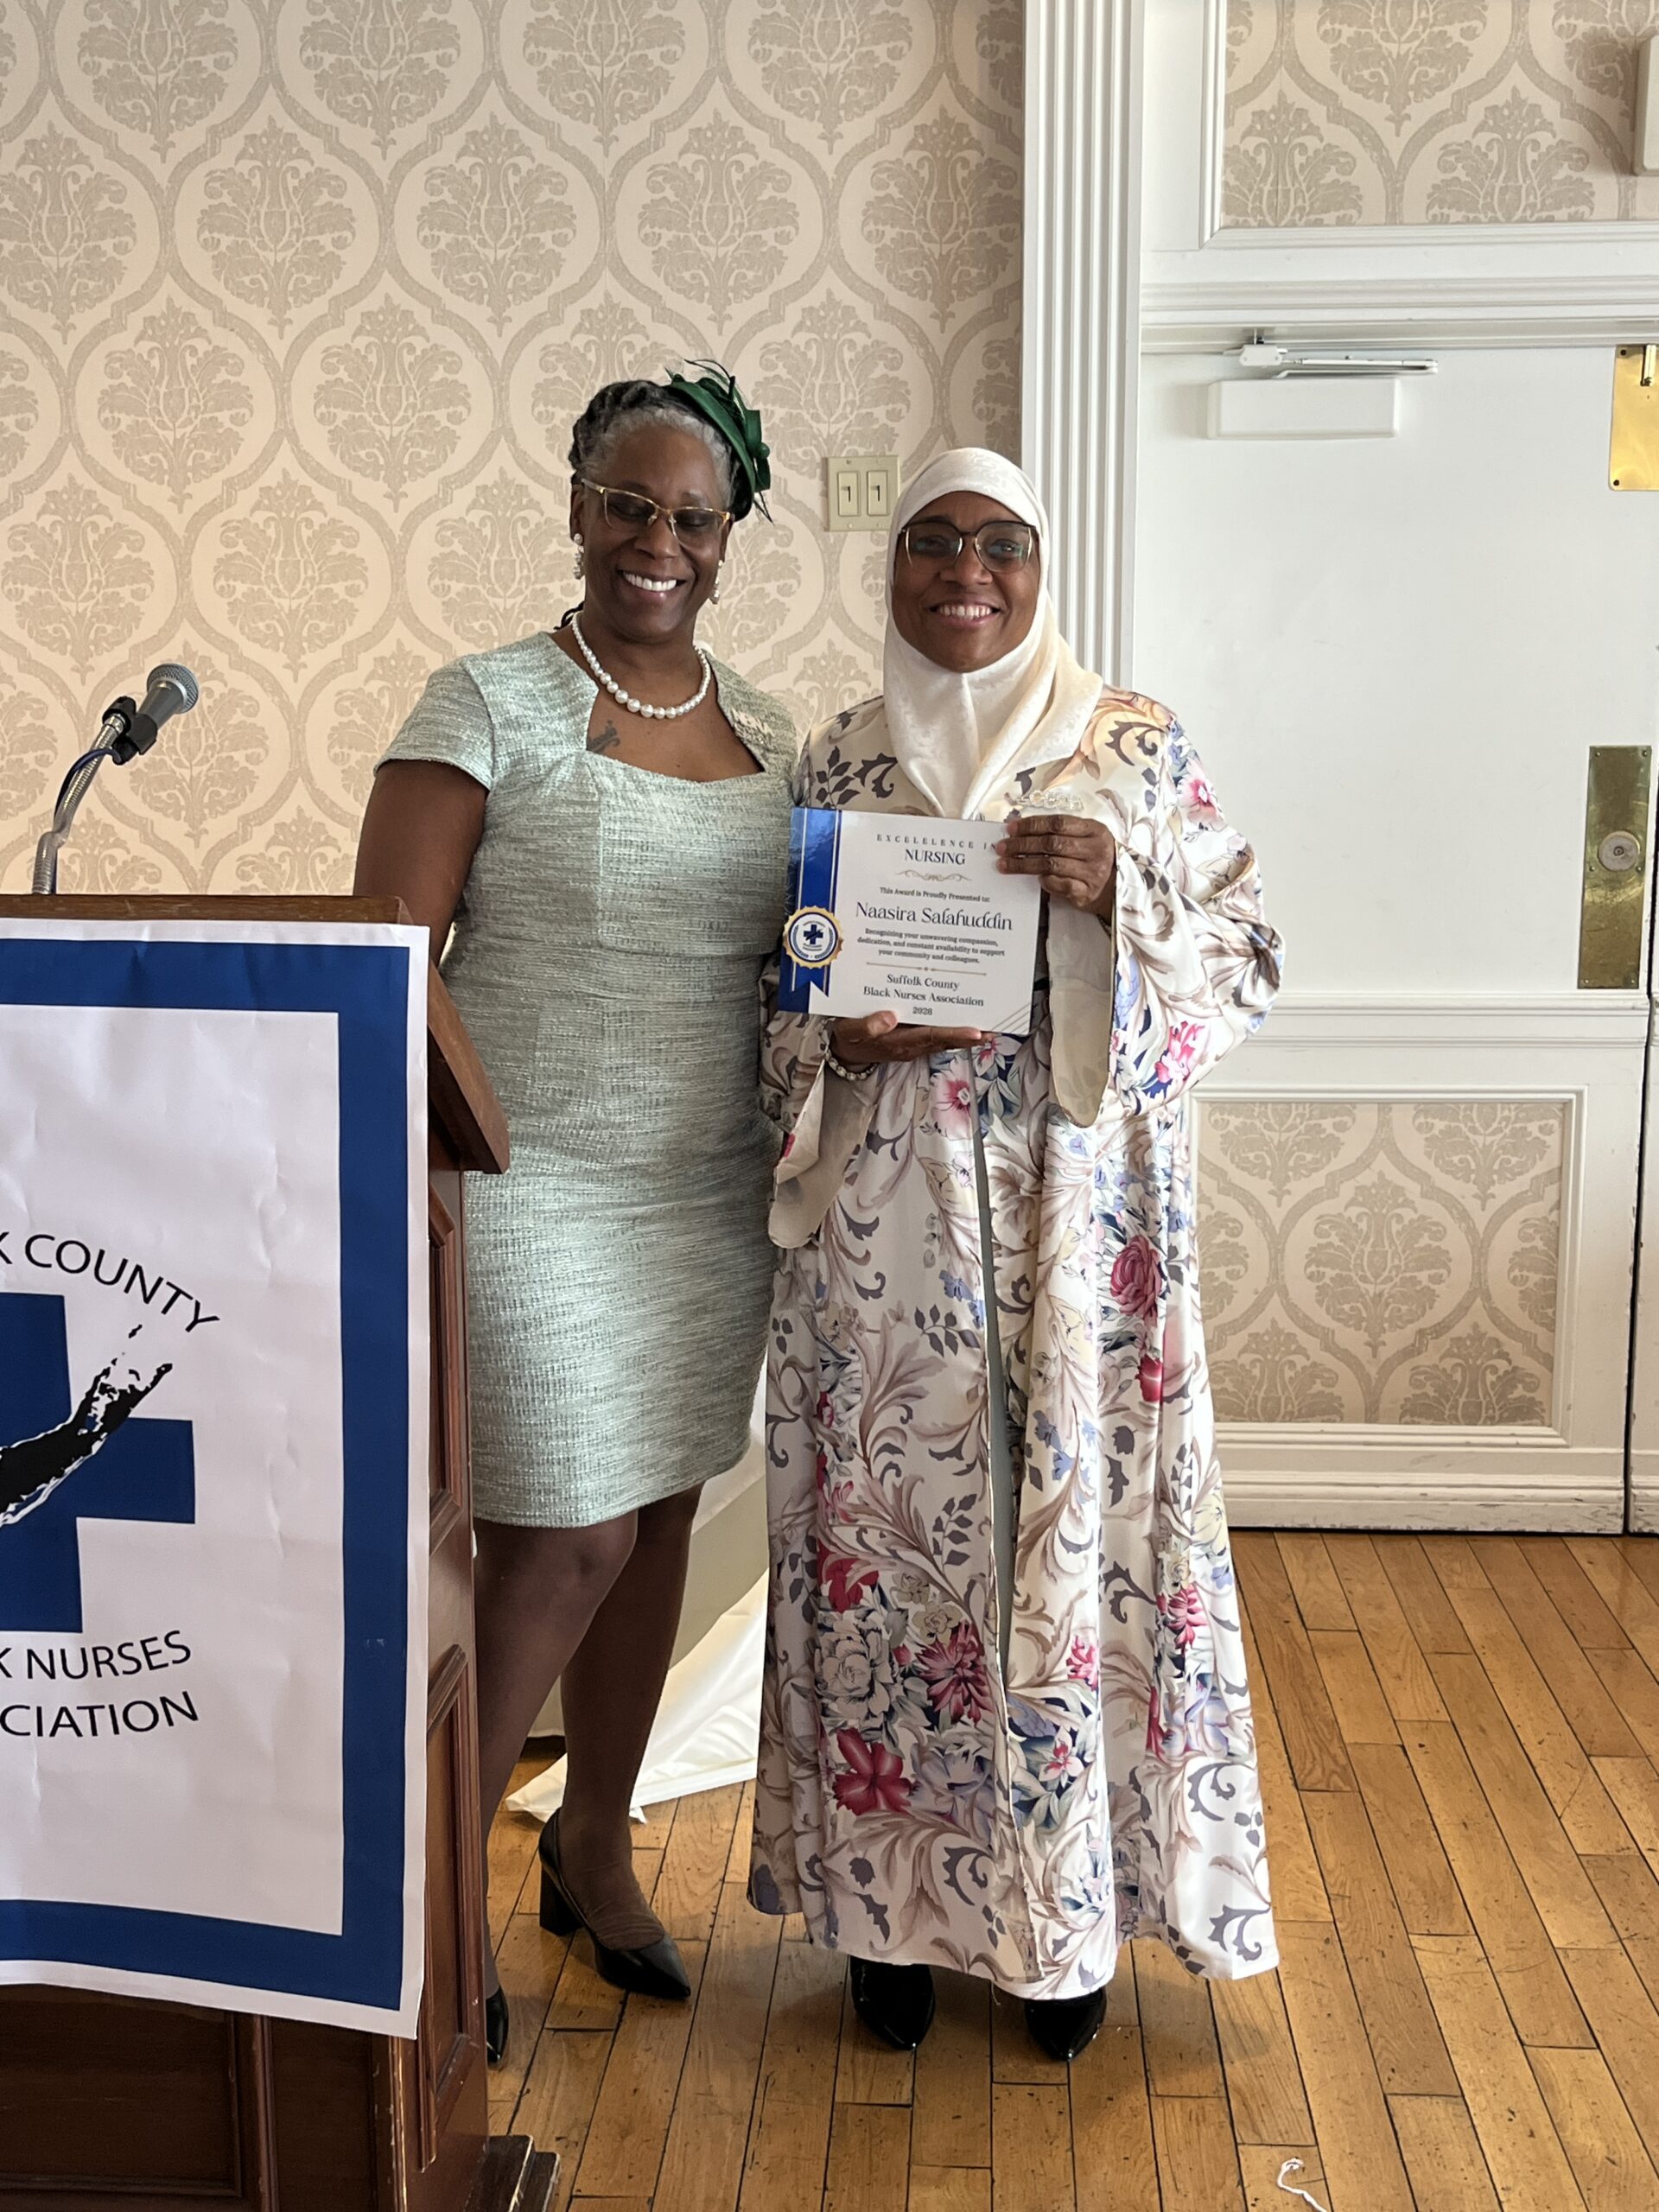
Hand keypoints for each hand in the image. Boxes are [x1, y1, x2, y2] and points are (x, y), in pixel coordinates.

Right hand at [830, 1011, 986, 1068]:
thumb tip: (890, 1017)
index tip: (976, 1031)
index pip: (931, 1037)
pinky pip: (936, 1033)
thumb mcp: (850, 1030)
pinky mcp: (912, 1038)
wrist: (843, 1050)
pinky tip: (962, 1018)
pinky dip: (951, 1027)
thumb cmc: (848, 1036)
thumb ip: (867, 1025)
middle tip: (994, 1028)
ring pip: (943, 1037)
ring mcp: (913, 1043)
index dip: (954, 1033)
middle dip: (970, 1035)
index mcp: (898, 1042)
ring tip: (988, 1024)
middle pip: (945, 1039)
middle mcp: (911, 1045)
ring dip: (965, 1032)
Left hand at [996, 812, 1116, 915]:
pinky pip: (1058, 884)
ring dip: (1023, 863)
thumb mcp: (1089, 839)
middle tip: (1002, 847)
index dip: (1032, 824)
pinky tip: (1034, 878)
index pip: (1058, 823)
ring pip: (1050, 864)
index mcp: (1095, 830)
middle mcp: (1095, 850)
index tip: (1012, 828)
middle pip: (1051, 843)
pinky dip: (1043, 880)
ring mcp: (1092, 872)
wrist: (1120, 889)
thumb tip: (1024, 832)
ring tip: (1005, 864)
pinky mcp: (1086, 893)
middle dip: (1022, 844)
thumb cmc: (1098, 860)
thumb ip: (1064, 833)